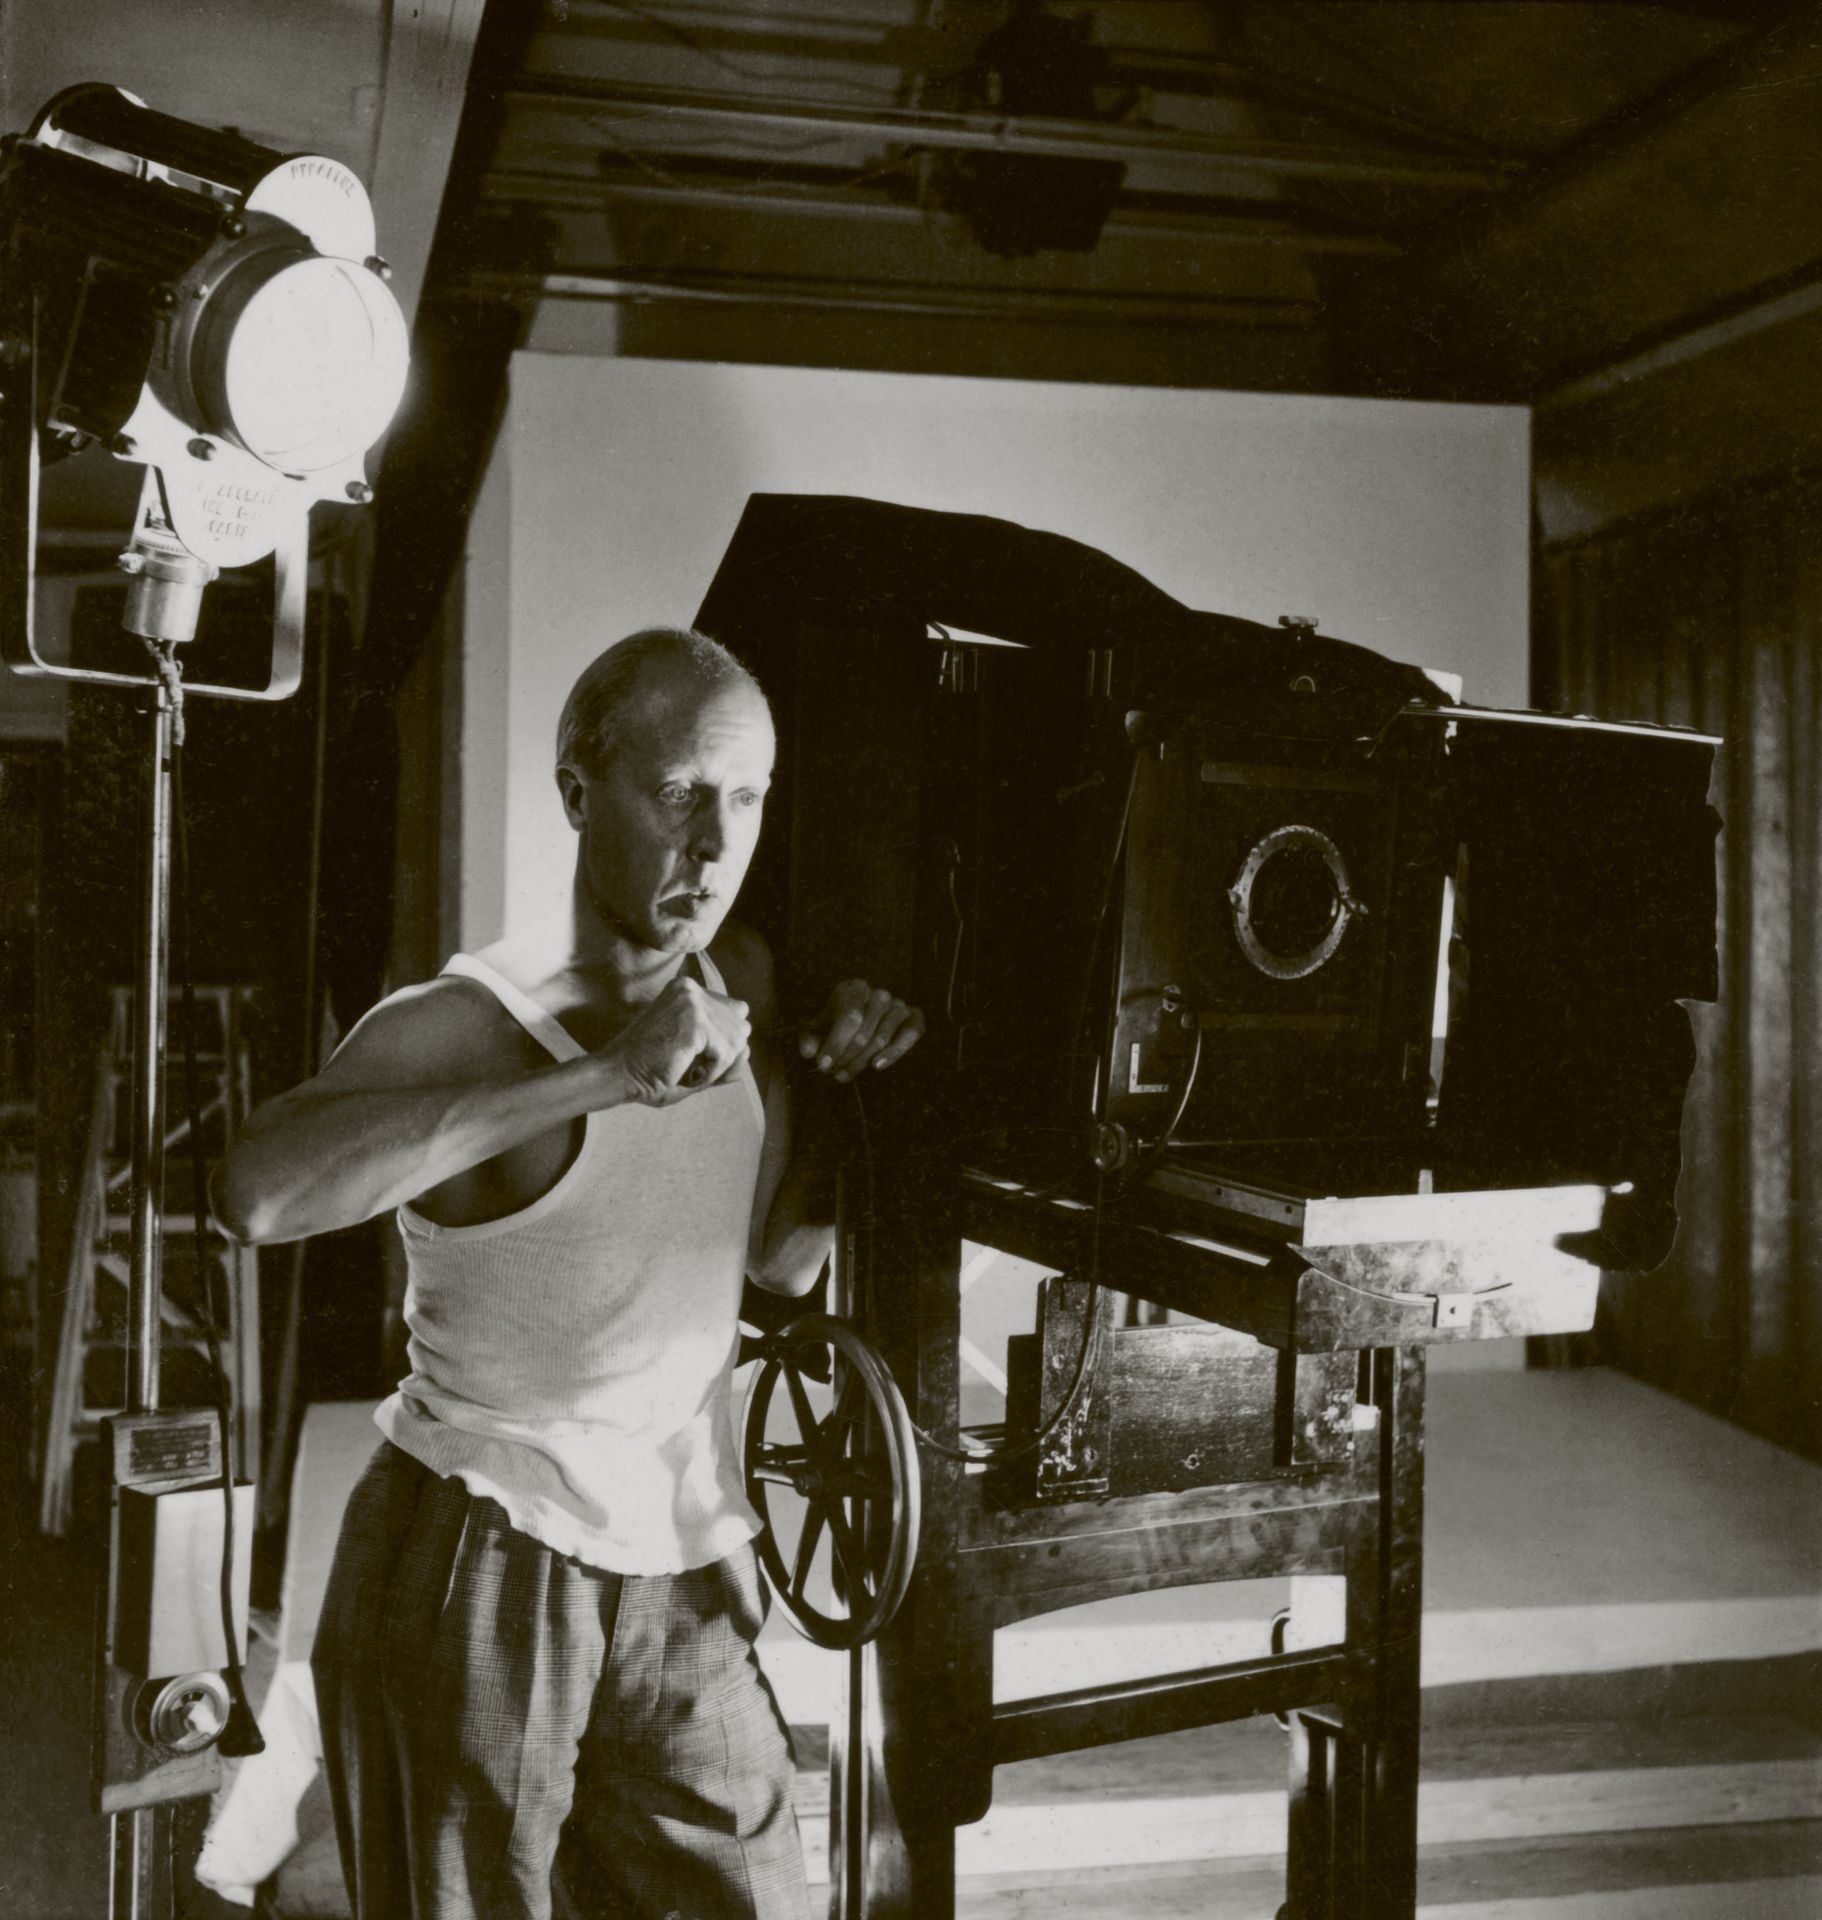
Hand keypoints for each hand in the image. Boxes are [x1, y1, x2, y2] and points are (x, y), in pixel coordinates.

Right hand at [608, 977, 749, 1105]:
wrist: (616, 1075)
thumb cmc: (650, 1070)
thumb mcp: (693, 1059)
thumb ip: (725, 1055)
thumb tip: (747, 1050)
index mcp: (688, 989)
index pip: (737, 1012)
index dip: (723, 1041)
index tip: (691, 1055)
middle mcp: (691, 988)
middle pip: (741, 1027)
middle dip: (722, 1055)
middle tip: (687, 1064)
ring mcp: (692, 1002)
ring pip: (736, 1042)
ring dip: (716, 1067)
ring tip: (685, 1068)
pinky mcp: (693, 1022)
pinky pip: (726, 1055)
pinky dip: (710, 1073)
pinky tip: (685, 1072)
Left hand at [798, 980, 924, 1081]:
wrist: (862, 1021)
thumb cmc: (836, 1023)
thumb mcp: (816, 1028)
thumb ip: (809, 1037)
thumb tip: (808, 1052)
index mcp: (854, 989)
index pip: (849, 1016)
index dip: (836, 1043)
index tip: (823, 1065)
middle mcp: (879, 994)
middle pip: (864, 1031)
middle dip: (846, 1057)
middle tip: (832, 1073)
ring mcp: (898, 1005)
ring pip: (882, 1038)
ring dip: (861, 1062)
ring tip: (844, 1075)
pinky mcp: (914, 1017)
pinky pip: (910, 1035)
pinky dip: (894, 1052)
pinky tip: (876, 1066)